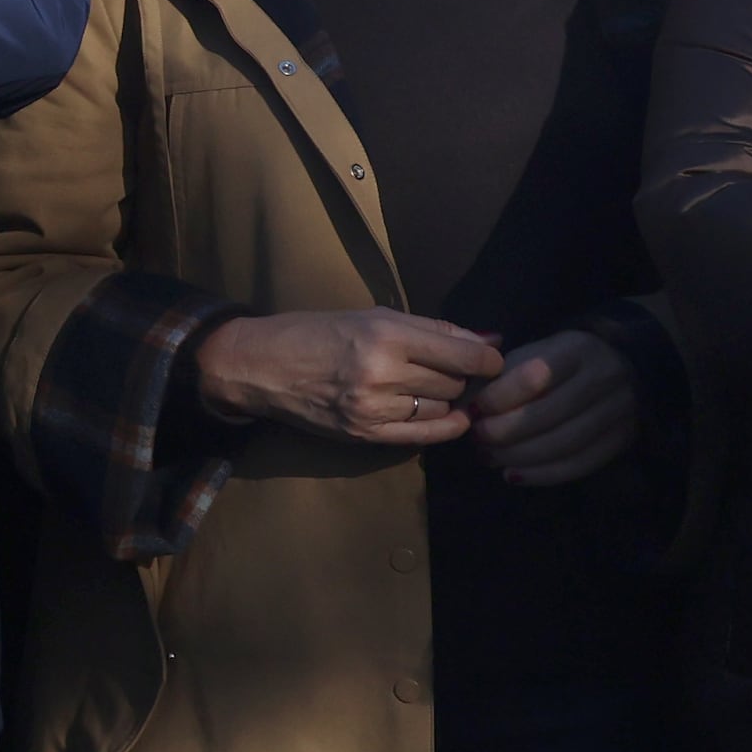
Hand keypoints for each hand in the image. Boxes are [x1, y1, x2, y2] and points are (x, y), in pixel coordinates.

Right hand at [191, 308, 503, 447]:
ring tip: (431, 386)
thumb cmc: (315, 331)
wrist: (260, 366)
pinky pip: (424, 435)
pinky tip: (450, 417)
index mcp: (385, 334)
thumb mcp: (372, 316)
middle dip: (461, 375)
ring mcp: (374, 408)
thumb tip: (490, 340)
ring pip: (442, 408)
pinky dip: (445, 426)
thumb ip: (432, 330)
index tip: (491, 358)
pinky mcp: (365, 433)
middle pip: (455, 382)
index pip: (464, 354)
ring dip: (446, 398)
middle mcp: (383, 373)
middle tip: (453, 368)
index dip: (488, 358)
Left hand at [466, 330, 643, 487]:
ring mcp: (619, 410)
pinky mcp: (622, 438)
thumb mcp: (531, 354)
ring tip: (489, 457)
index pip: (535, 376)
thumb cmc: (559, 362)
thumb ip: (499, 377)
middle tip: (477, 438)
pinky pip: (580, 463)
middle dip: (505, 431)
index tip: (474, 409)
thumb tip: (463, 407)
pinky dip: (542, 474)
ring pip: (564, 443)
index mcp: (577, 349)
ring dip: (519, 456)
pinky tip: (513, 475)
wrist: (618, 366)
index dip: (499, 397)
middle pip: (549, 414)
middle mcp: (604, 378)